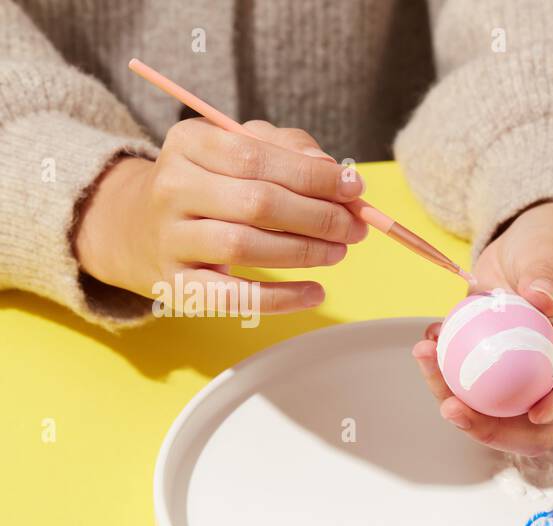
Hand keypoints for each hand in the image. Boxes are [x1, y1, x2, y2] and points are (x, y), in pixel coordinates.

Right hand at [73, 119, 366, 313]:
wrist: (142, 227)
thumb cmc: (214, 183)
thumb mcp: (242, 149)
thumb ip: (289, 149)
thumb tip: (335, 173)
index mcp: (189, 143)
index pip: (256, 156)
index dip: (312, 176)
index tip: (354, 189)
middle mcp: (172, 188)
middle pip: (256, 203)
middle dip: (317, 217)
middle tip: (354, 228)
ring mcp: (171, 238)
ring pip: (244, 247)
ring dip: (304, 253)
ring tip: (338, 252)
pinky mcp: (178, 283)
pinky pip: (232, 297)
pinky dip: (280, 299)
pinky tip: (315, 292)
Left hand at [411, 201, 552, 455]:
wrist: (529, 247)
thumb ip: (549, 272)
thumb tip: (540, 300)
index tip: (537, 409)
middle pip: (542, 427)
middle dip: (497, 430)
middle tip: (453, 408)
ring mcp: (532, 382)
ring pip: (499, 417)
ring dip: (458, 403)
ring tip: (426, 358)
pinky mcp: (500, 378)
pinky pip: (473, 393)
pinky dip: (445, 376)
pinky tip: (428, 344)